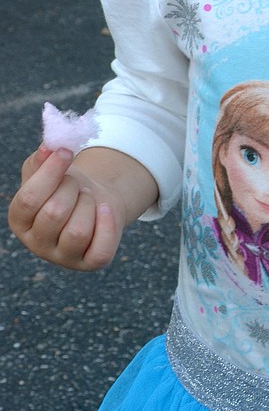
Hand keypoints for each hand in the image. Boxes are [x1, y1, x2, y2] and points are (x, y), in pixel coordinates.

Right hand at [8, 145, 122, 269]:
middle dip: (71, 188)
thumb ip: (43, 158)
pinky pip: (101, 250)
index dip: (49, 173)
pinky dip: (108, 226)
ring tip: (87, 197)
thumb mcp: (50, 168)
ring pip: (78, 232)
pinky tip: (105, 210)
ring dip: (89, 205)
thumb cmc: (66, 185)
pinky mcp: (90, 263)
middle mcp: (36, 243)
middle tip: (76, 183)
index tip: (66, 152)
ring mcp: (63, 257)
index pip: (28, 199)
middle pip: (54, 214)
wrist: (95, 200)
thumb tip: (49, 147)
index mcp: (19, 219)